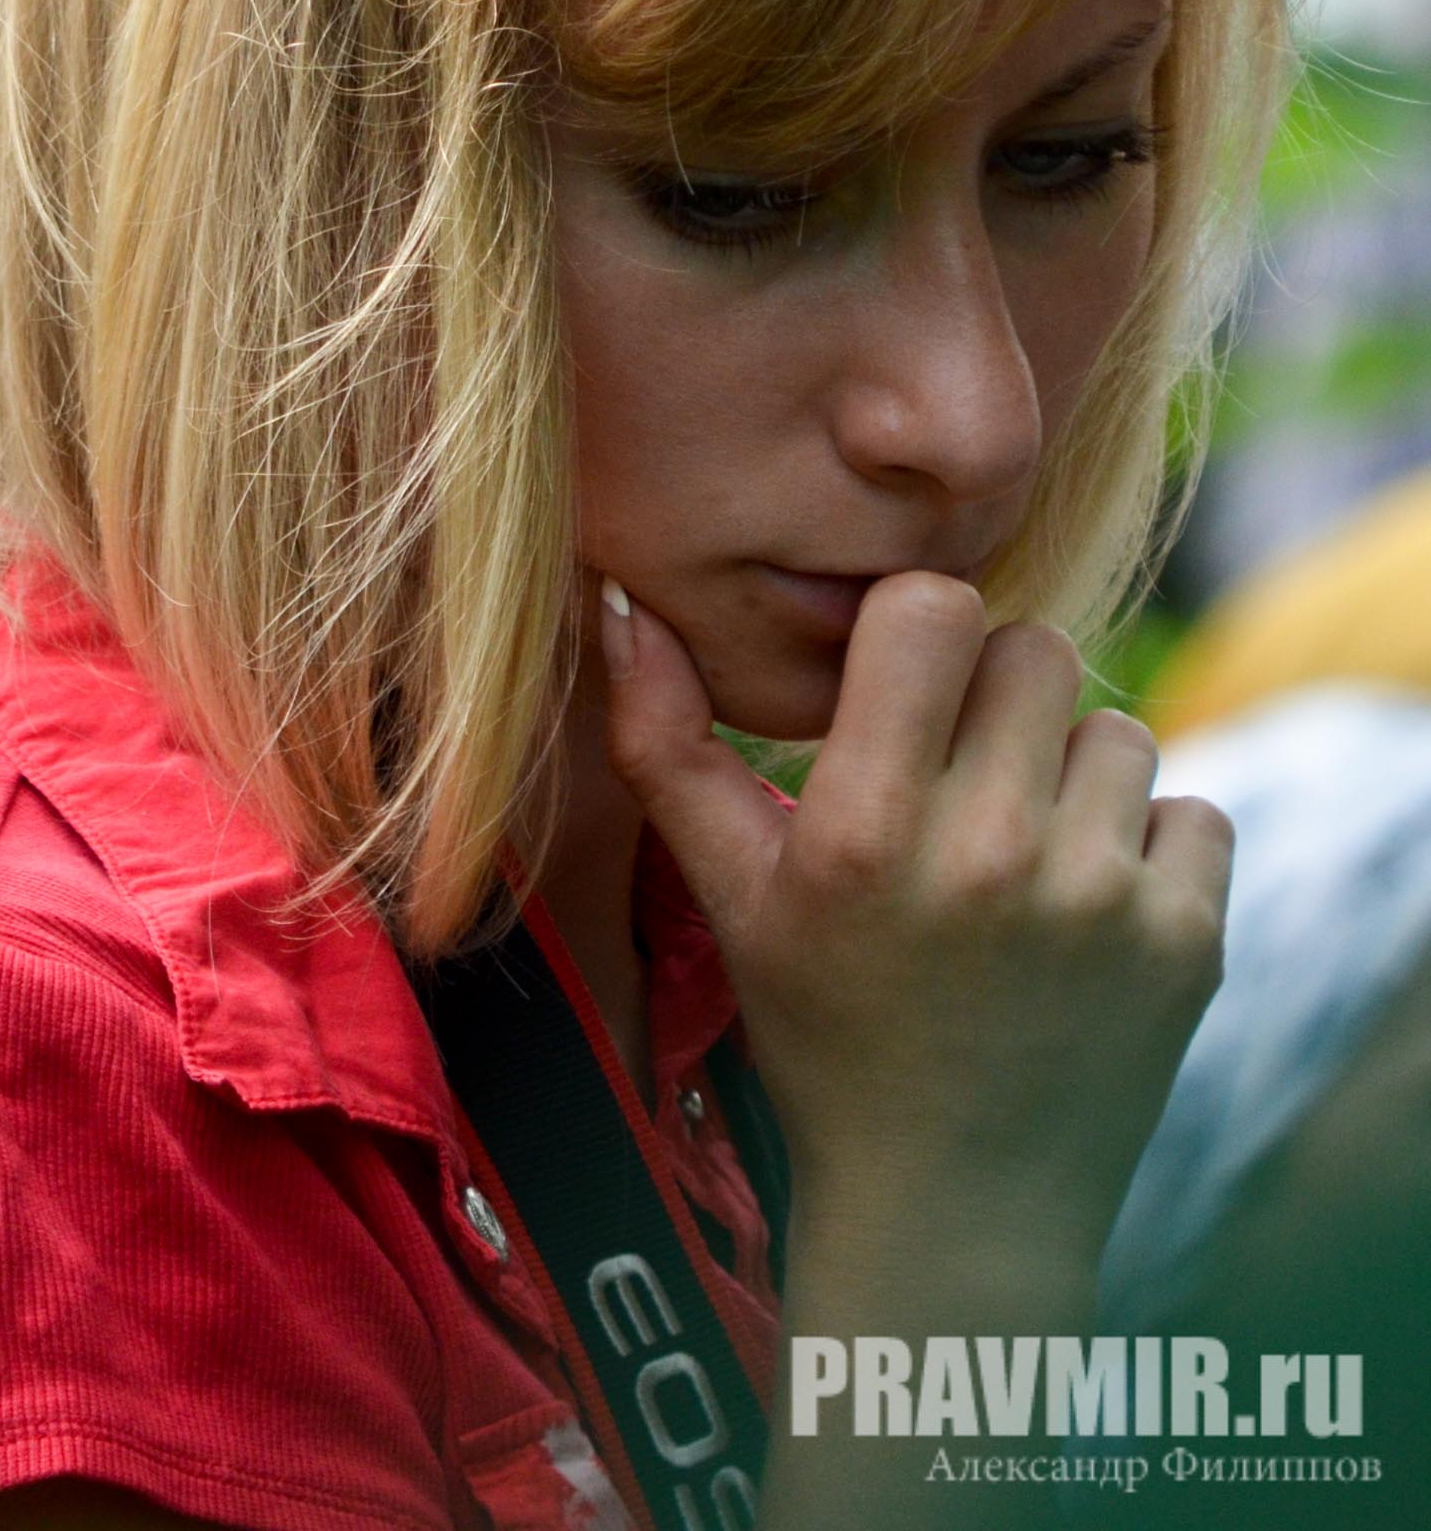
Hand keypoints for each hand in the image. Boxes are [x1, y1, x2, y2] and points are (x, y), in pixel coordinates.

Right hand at [600, 570, 1232, 1269]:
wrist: (953, 1214)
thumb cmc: (825, 1036)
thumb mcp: (732, 899)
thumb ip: (667, 743)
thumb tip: (621, 602)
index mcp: (864, 832)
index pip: (934, 610)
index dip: (920, 635)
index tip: (904, 694)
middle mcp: (986, 853)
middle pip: (1036, 649)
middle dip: (999, 701)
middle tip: (963, 784)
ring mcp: (1101, 899)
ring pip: (1116, 728)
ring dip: (1073, 779)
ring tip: (1023, 862)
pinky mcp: (1187, 942)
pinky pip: (1194, 810)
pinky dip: (1150, 850)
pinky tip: (1090, 912)